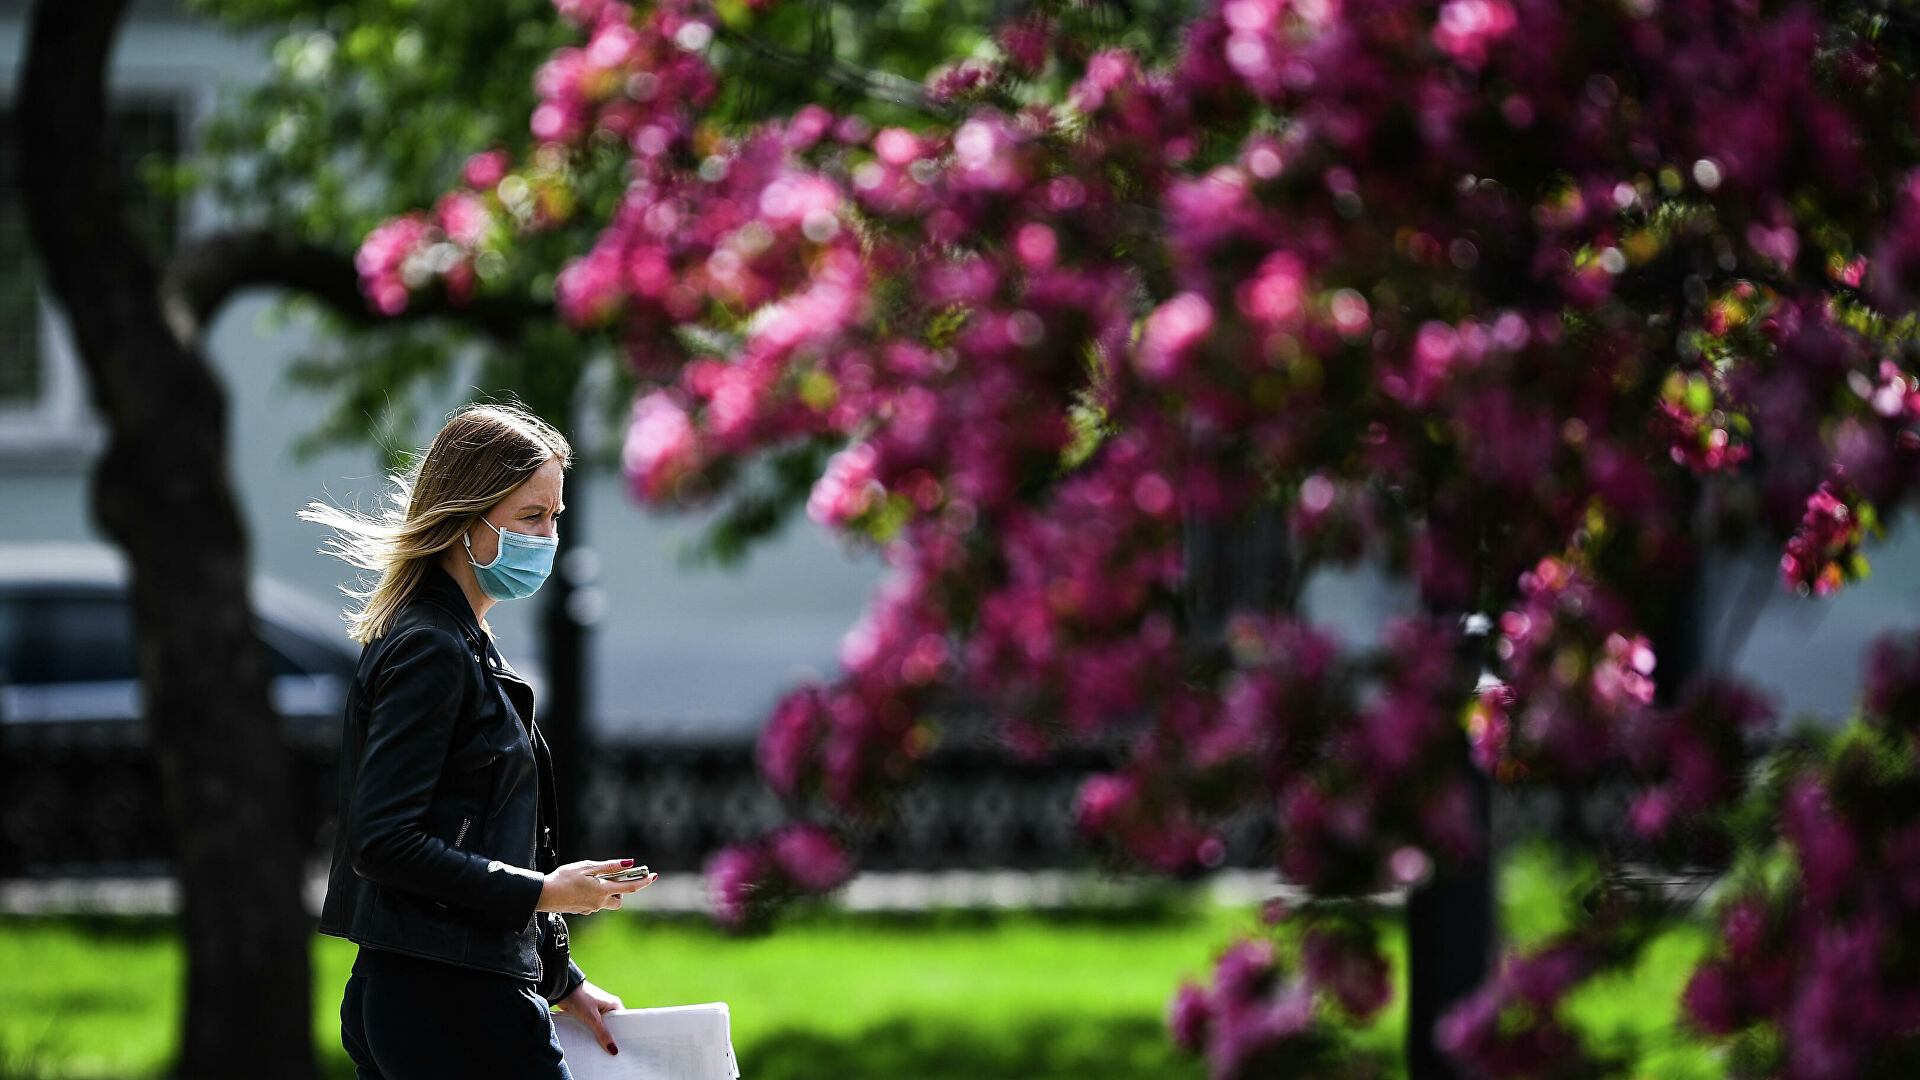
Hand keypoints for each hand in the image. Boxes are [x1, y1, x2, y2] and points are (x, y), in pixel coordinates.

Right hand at [536, 859, 656, 914]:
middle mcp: (599, 903)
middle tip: (613, 877)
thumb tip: (629, 864)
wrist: (542, 895)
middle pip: (619, 899)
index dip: (644, 882)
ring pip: (607, 902)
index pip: (630, 888)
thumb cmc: (563, 878)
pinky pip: (594, 904)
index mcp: (602, 891)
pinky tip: (581, 887)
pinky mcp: (581, 911)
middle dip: (620, 890)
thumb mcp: (587, 867)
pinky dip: (594, 895)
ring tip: (592, 879)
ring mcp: (590, 909)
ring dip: (606, 892)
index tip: (653, 876)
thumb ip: (609, 867)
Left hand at [553, 978, 625, 1054]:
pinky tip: (589, 1042)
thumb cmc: (581, 998)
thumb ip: (603, 1033)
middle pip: (611, 1026)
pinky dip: (590, 1032)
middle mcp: (607, 1007)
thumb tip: (613, 1049)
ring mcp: (596, 1010)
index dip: (622, 1034)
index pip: (622, 1022)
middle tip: (610, 1052)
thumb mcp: (593, 1018)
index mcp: (614, 1004)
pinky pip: (591, 1026)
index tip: (622, 1047)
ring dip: (598, 1035)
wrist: (562, 989)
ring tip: (599, 1049)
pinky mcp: (586, 1013)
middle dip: (609, 1037)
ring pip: (600, 1027)